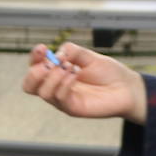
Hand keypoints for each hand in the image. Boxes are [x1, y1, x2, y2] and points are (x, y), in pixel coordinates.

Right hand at [22, 42, 147, 124]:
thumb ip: (73, 52)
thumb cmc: (109, 73)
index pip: (35, 66)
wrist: (127, 87)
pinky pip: (59, 99)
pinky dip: (64, 84)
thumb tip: (58, 54)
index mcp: (57, 72)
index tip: (43, 48)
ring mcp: (63, 99)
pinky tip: (75, 75)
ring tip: (70, 68)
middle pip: (29, 85)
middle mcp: (56, 86)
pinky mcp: (72, 108)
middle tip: (49, 63)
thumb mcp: (89, 56)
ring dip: (53, 77)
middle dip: (34, 72)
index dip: (34, 57)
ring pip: (42, 92)